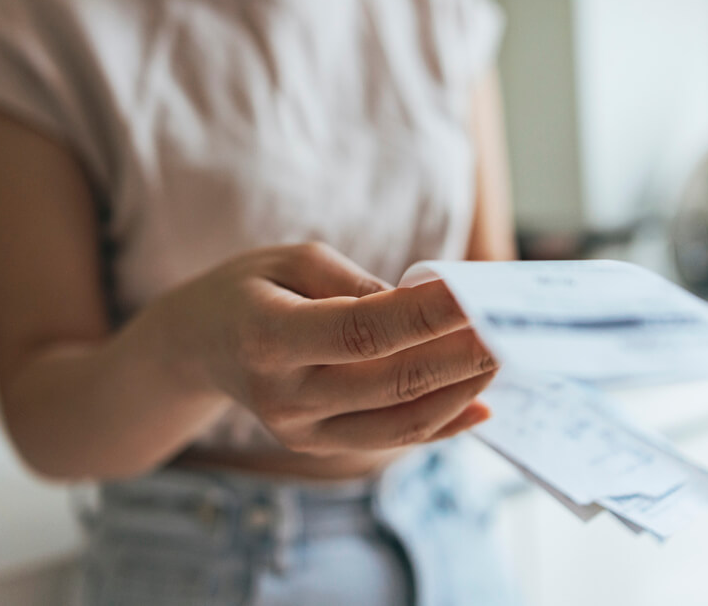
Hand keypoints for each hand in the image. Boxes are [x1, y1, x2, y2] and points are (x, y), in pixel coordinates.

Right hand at [148, 243, 497, 455]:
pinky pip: (392, 439)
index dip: (428, 316)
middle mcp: (283, 395)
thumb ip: (357, 285)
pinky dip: (443, 424)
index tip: (480, 294)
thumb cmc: (248, 289)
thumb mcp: (291, 260)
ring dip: (462, 391)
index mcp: (268, 336)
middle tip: (513, 327)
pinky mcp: (317, 447)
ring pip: (400, 422)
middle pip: (392, 382)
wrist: (195, 348)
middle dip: (461, 355)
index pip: (363, 331)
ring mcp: (300, 431)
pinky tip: (483, 404)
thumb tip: (428, 310)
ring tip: (504, 356)